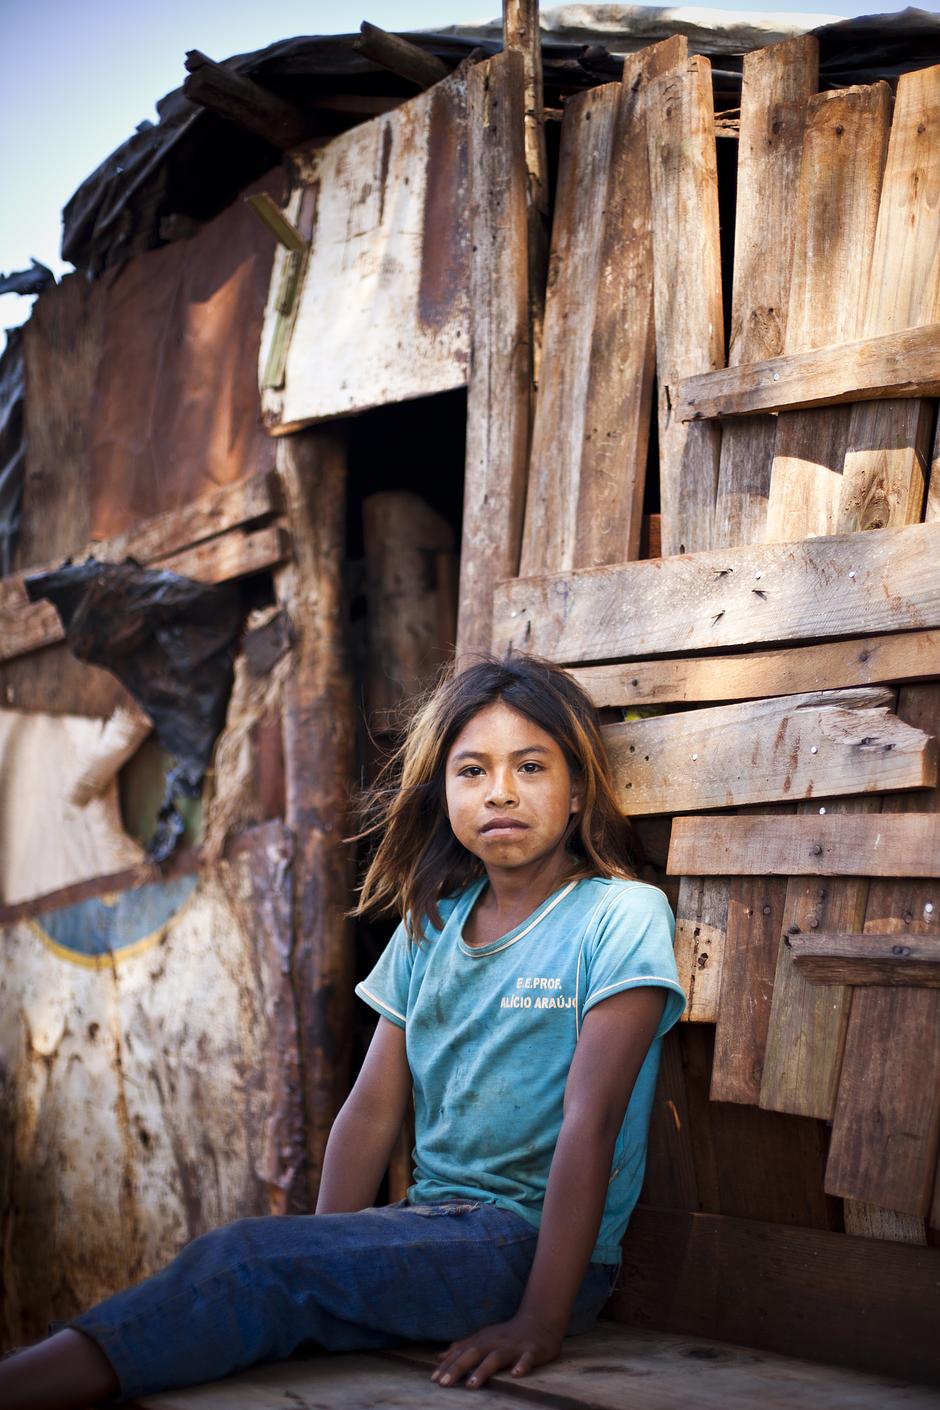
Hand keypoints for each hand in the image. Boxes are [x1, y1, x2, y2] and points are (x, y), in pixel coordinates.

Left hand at [431, 1312, 561, 1389]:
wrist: (539, 1321)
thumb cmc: (507, 1335)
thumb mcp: (483, 1338)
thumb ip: (462, 1347)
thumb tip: (440, 1357)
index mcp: (483, 1340)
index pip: (462, 1353)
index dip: (447, 1365)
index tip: (434, 1379)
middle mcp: (495, 1342)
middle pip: (474, 1354)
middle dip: (458, 1368)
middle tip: (444, 1384)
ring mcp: (514, 1346)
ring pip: (496, 1358)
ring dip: (483, 1370)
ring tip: (471, 1385)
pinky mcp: (532, 1351)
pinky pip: (527, 1359)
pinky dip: (522, 1366)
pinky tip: (516, 1375)